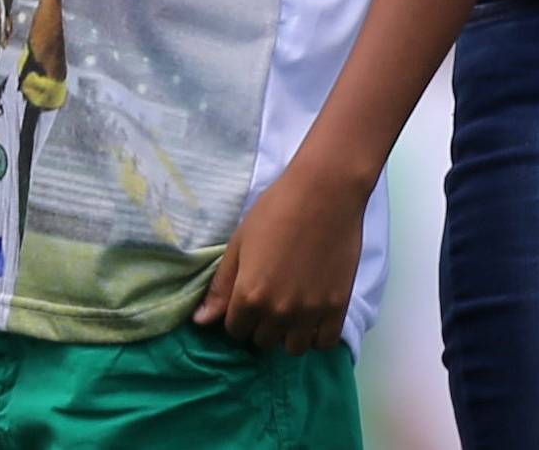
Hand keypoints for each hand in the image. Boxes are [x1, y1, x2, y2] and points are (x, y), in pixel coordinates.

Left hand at [191, 155, 365, 354]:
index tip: (251, 295)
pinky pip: (324, 343)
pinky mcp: (337, 306)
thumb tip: (201, 322)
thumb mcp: (240, 242)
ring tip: (294, 308)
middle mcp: (277, 312)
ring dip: (289, 333)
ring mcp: (309, 312)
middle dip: (264, 323)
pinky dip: (318, 335)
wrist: (326, 190)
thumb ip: (221, 286)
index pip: (235, 330)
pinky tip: (315, 315)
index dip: (240, 313)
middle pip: (263, 340)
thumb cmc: (277, 209)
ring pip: (293, 348)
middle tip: (274, 296)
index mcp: (249, 296)